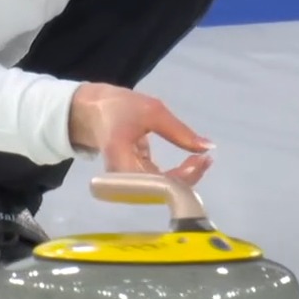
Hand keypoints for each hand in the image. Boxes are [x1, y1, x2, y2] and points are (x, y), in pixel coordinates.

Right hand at [68, 82, 214, 183]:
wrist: (90, 111)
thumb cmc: (117, 108)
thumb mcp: (151, 112)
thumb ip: (179, 131)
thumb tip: (208, 147)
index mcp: (121, 163)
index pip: (158, 181)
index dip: (184, 176)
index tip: (202, 158)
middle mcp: (123, 179)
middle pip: (161, 190)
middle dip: (188, 177)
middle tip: (206, 158)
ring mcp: (128, 181)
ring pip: (162, 188)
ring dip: (185, 177)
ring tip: (202, 160)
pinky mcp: (134, 177)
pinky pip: (159, 182)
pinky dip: (177, 174)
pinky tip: (191, 162)